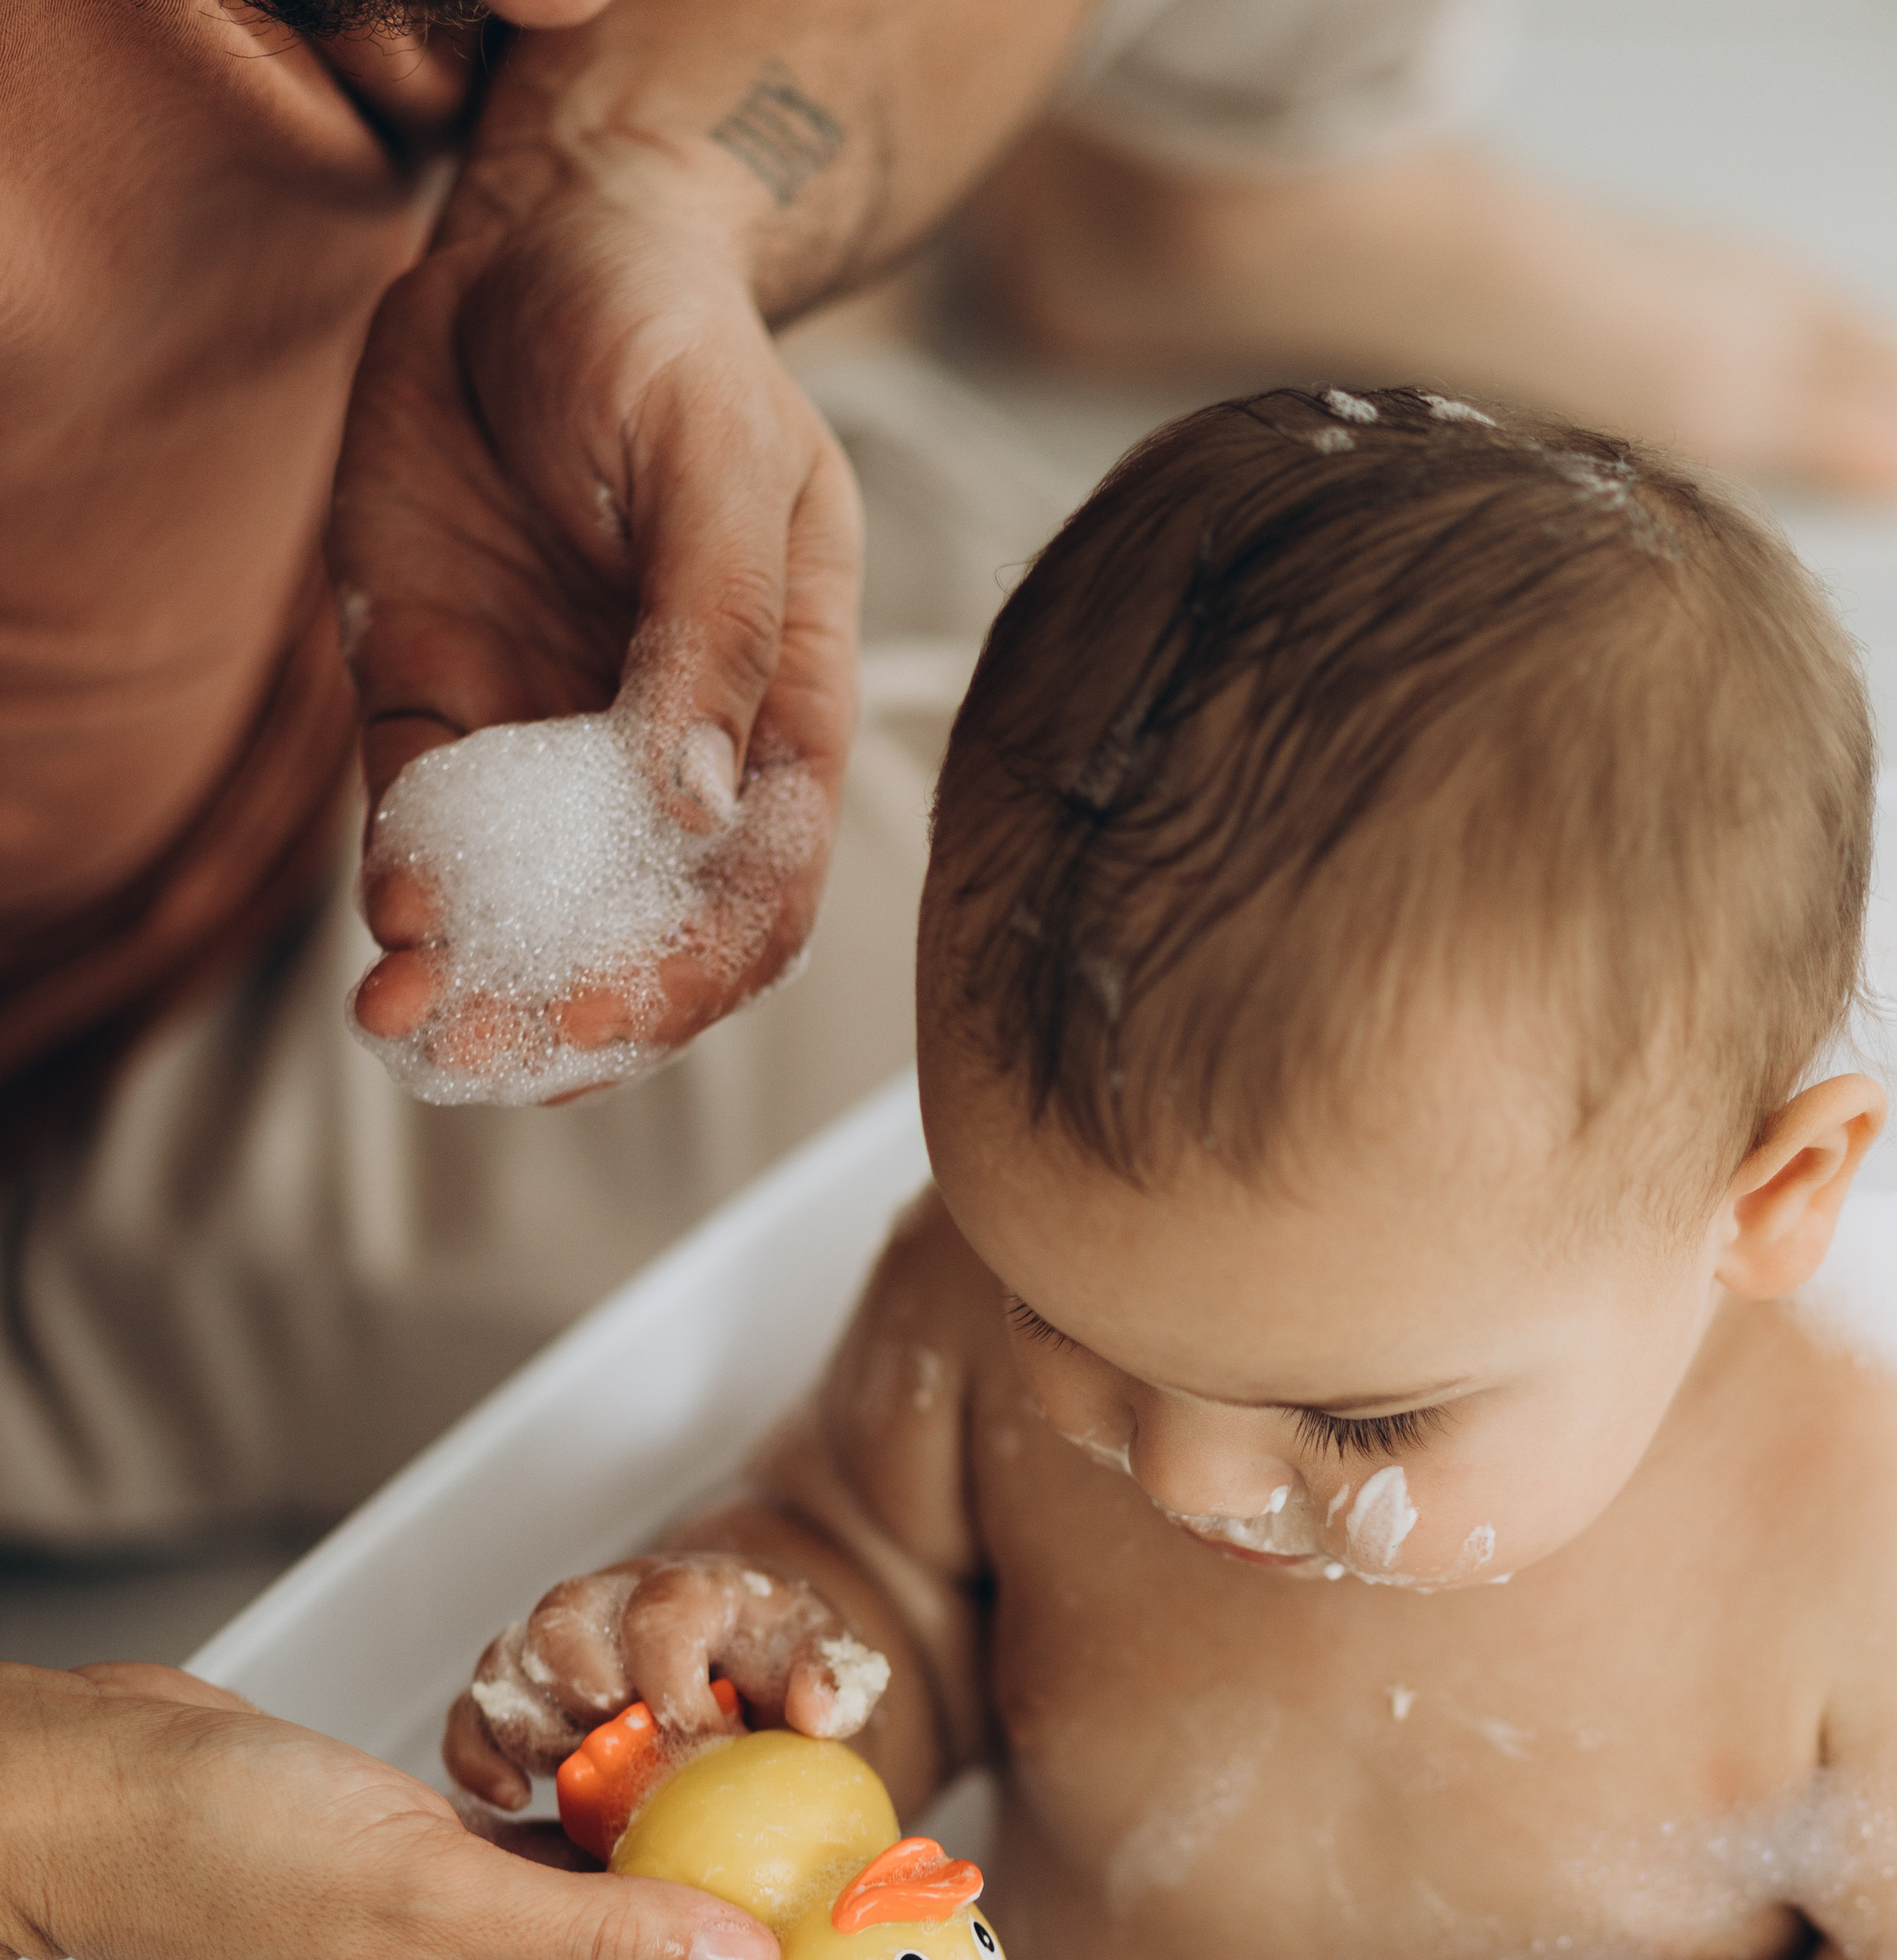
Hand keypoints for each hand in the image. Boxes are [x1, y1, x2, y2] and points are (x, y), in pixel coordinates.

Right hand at [2, 1665, 963, 1959]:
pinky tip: (734, 1817)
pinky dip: (667, 1862)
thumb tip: (754, 1956)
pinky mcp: (466, 1895)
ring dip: (754, 1941)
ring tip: (862, 1908)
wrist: (114, 1797)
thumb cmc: (233, 1855)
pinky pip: (599, 1892)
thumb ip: (600, 1928)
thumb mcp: (432, 1890)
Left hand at [332, 151, 861, 1093]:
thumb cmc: (664, 339)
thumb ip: (717, 632)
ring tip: (409, 1026)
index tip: (612, 1012)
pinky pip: (428, 831)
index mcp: (781, 722)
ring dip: (475, 984)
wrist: (535, 240)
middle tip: (492, 1050)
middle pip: (643, 940)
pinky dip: (406, 894)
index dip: (694, 976)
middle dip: (574, 1016)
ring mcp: (553, 739)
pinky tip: (383, 932)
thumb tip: (700, 804)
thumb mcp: (719, 463)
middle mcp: (672, 759)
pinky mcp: (443, 706)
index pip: (760, 898)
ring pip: (529, 912)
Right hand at [444, 1554, 888, 1807]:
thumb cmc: (786, 1669)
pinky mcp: (527, 1699)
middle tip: (618, 1752)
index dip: (668, 1673)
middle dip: (584, 1691)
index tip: (694, 1734)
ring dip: (532, 1727)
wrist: (756, 1670)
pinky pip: (476, 1716)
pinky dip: (478, 1754)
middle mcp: (613, 1608)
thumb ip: (836, 1680)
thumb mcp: (829, 1666)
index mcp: (691, 1593)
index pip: (664, 1611)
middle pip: (565, 1625)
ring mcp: (562, 1651)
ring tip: (571, 1778)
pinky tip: (509, 1800)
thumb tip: (819, 1707)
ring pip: (509, 1664)